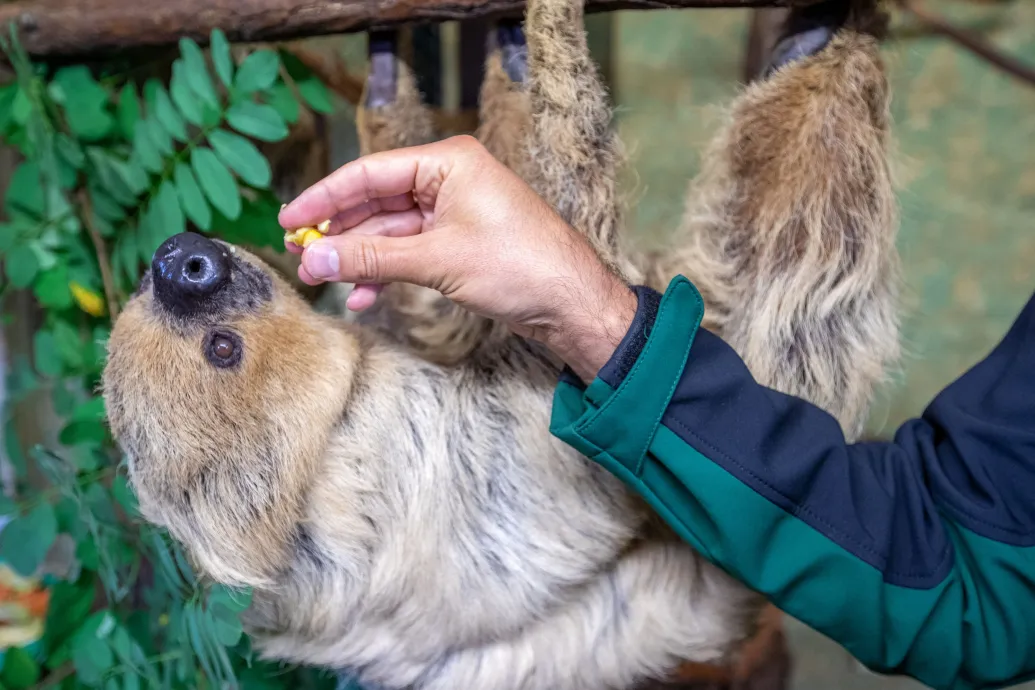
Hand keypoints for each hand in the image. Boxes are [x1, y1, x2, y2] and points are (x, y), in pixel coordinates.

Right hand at [278, 135, 635, 381]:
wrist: (571, 303)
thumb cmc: (520, 265)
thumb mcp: (437, 259)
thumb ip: (371, 257)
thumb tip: (316, 260)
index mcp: (448, 161)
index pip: (370, 173)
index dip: (324, 197)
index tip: (290, 219)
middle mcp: (449, 180)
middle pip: (376, 200)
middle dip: (340, 232)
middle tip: (302, 254)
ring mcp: (454, 212)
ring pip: (390, 230)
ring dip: (359, 257)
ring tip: (326, 280)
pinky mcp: (459, 243)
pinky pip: (409, 252)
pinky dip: (386, 272)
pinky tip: (364, 296)